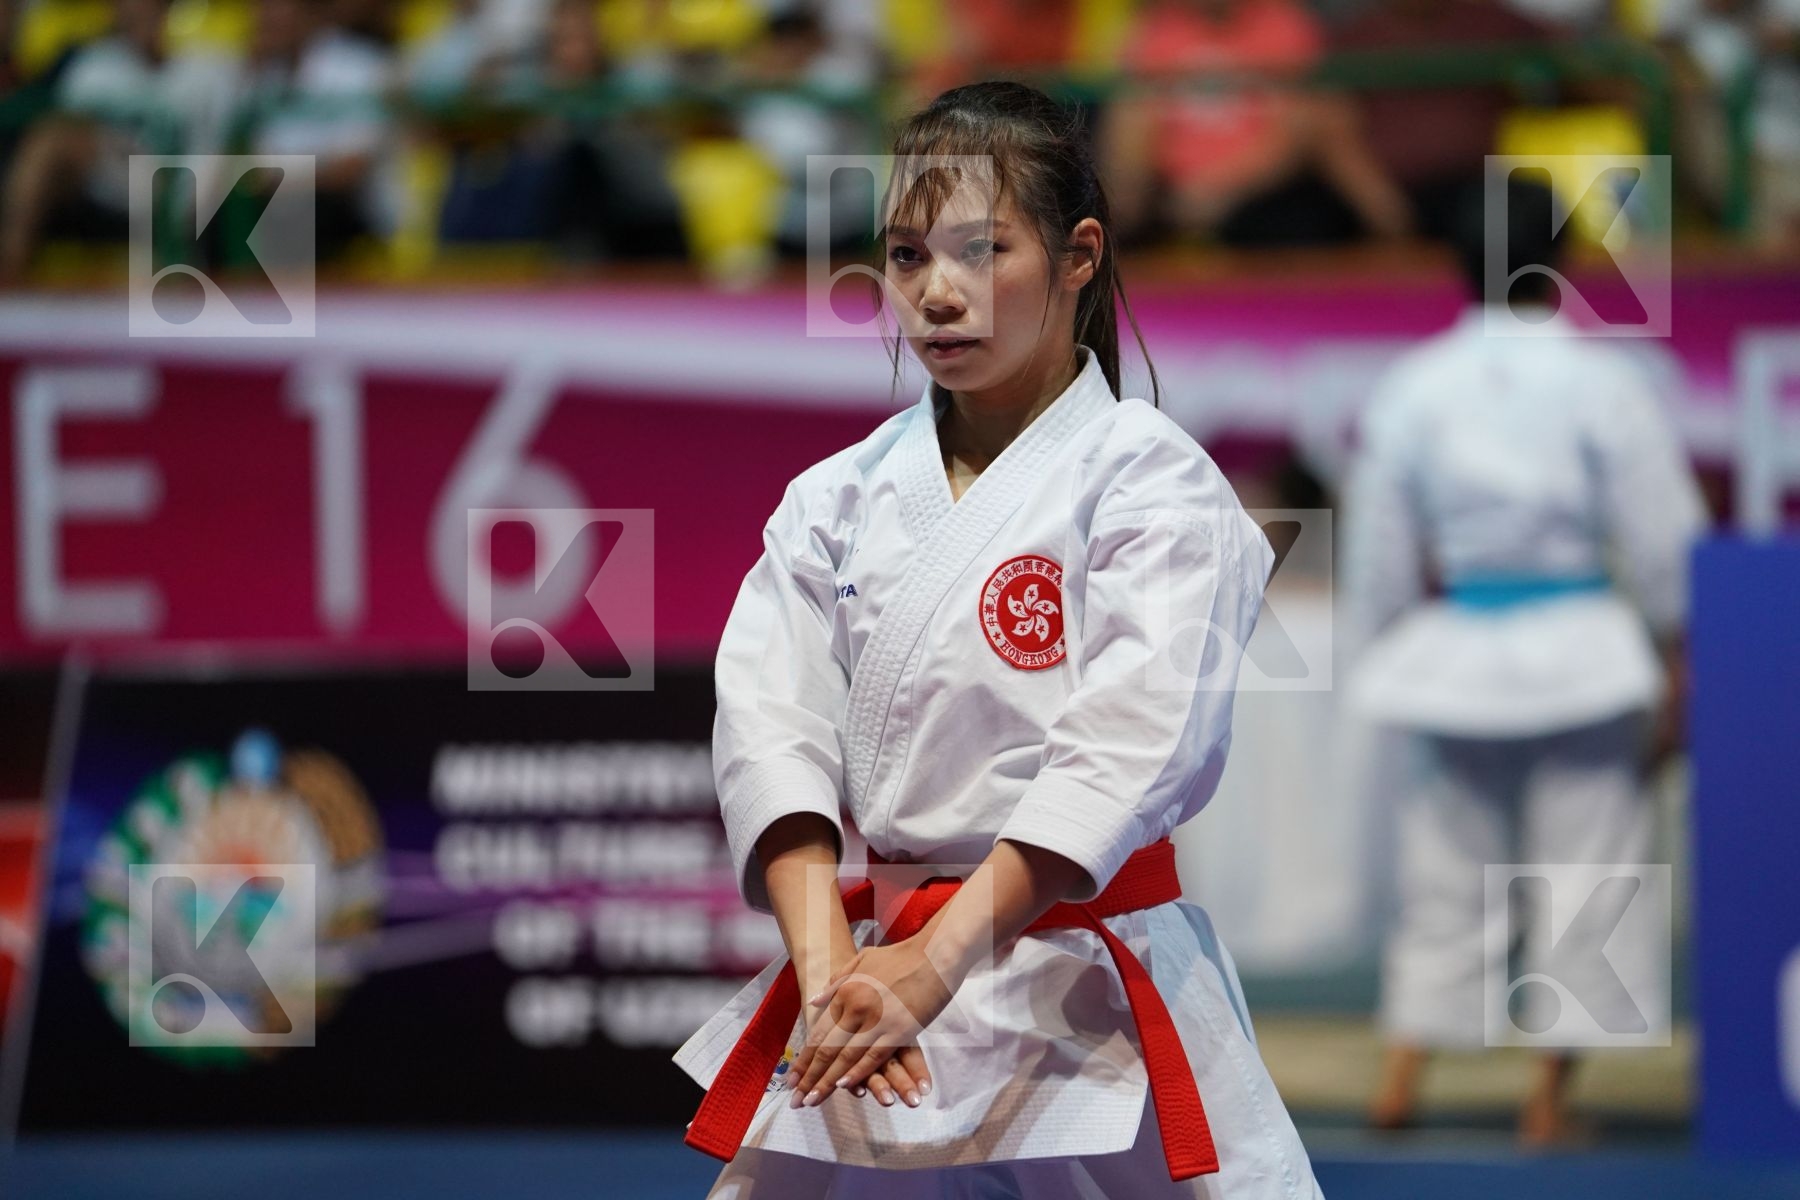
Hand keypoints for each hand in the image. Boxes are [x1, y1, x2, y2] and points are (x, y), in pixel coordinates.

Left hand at [785, 937, 956, 1106]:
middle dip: (810, 1077)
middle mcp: (856, 1008)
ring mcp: (877, 1020)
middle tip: (797, 1100)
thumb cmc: (901, 955)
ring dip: (828, 1082)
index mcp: (846, 992)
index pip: (818, 1033)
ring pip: (847, 1058)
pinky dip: (858, 1073)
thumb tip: (814, 1001)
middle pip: (827, 1050)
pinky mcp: (900, 1030)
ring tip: (813, 1100)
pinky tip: (845, 1086)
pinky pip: (875, 1057)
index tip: (792, 1080)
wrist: (935, 952)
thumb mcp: (862, 960)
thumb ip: (837, 982)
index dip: (804, 1059)